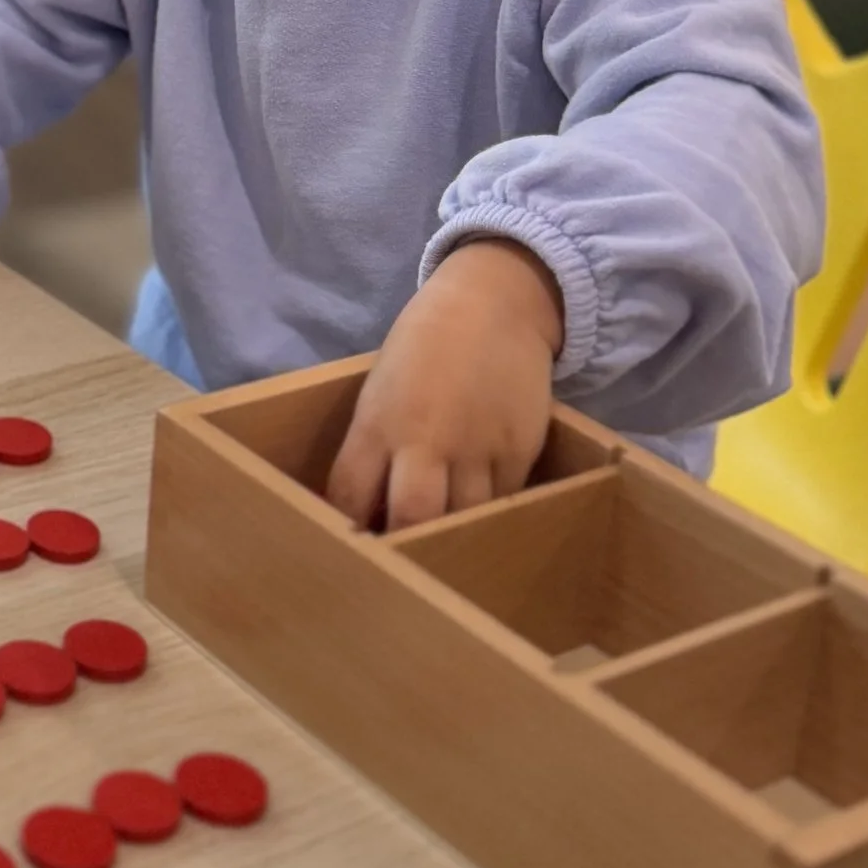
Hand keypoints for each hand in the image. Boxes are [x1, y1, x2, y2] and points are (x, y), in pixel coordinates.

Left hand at [326, 239, 562, 532]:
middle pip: (412, 518)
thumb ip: (374, 445)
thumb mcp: (381, 390)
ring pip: (464, 520)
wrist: (494, 305)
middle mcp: (425, 440)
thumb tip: (368, 506)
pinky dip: (489, 514)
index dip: (348, 528)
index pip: (349, 495)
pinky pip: (502, 502)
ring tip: (444, 548)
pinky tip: (483, 516)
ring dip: (452, 537)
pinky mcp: (519, 450)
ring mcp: (477, 448)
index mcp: (377, 423)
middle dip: (404, 547)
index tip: (350, 548)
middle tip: (403, 563)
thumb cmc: (424, 346)